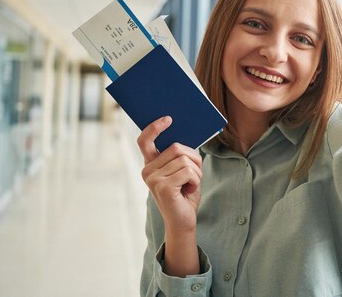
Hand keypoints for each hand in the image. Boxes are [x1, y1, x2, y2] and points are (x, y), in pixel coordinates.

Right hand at [138, 116, 202, 233]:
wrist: (183, 222)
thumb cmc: (185, 194)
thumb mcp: (182, 170)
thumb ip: (179, 155)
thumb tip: (183, 138)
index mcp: (150, 164)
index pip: (144, 141)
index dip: (154, 128)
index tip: (168, 119)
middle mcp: (147, 170)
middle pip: (176, 148)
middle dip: (193, 159)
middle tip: (193, 175)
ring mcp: (153, 179)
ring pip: (185, 160)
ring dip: (196, 172)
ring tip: (190, 184)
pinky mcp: (162, 187)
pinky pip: (188, 171)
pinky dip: (196, 179)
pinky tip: (190, 190)